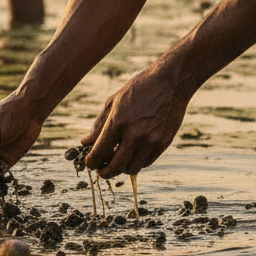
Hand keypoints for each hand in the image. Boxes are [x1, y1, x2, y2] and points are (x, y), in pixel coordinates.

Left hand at [81, 63, 187, 178]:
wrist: (170, 83)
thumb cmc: (139, 88)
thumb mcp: (114, 101)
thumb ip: (99, 124)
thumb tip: (85, 143)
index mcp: (118, 121)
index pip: (99, 152)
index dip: (91, 162)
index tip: (90, 163)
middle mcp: (135, 134)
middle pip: (115, 167)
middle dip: (104, 172)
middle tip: (101, 171)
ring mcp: (151, 141)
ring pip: (132, 169)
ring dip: (121, 169)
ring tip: (117, 161)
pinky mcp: (163, 144)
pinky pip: (146, 162)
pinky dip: (137, 162)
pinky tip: (132, 154)